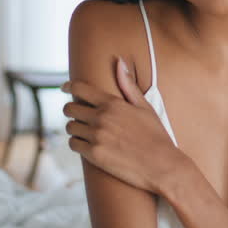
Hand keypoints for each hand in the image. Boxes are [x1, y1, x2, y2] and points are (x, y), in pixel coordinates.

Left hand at [62, 58, 183, 193]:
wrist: (162, 165)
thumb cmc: (156, 135)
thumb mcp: (145, 107)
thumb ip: (128, 85)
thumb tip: (119, 62)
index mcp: (112, 103)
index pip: (80, 88)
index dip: (68, 86)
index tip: (64, 88)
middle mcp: (101, 118)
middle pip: (69, 108)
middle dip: (71, 110)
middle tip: (78, 115)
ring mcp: (96, 136)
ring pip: (70, 127)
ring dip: (74, 128)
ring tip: (84, 131)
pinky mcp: (94, 155)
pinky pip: (73, 144)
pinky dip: (77, 144)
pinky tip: (86, 145)